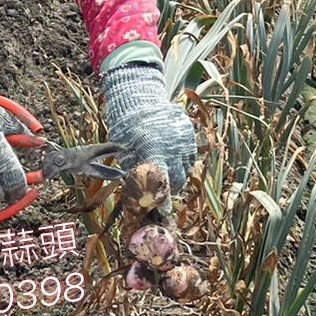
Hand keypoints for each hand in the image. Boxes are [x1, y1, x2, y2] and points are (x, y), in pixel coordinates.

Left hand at [101, 60, 197, 192]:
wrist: (138, 100)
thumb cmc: (126, 129)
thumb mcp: (125, 155)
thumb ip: (136, 177)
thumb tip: (141, 200)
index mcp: (154, 154)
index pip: (162, 187)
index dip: (164, 204)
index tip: (162, 215)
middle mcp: (173, 149)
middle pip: (177, 182)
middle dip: (168, 191)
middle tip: (158, 192)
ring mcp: (184, 141)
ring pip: (185, 171)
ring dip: (176, 177)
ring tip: (164, 172)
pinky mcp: (189, 135)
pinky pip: (190, 157)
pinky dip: (182, 163)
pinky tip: (170, 158)